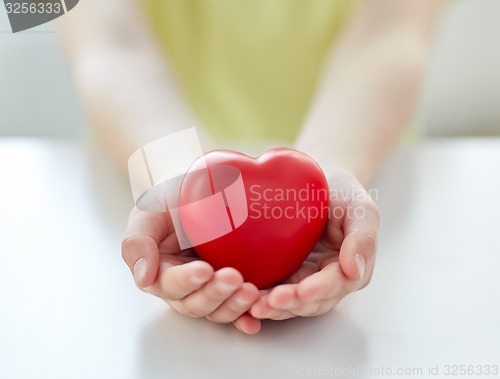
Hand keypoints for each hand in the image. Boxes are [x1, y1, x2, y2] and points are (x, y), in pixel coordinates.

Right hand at [121, 208, 261, 333]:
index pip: (170, 284)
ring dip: (234, 306)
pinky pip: (241, 309)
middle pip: (195, 303)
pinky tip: (256, 318)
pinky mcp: (235, 288)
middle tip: (233, 277)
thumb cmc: (173, 200)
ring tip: (250, 292)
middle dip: (214, 293)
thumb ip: (138, 241)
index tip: (204, 269)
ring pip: (219, 310)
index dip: (186, 280)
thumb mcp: (149, 212)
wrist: (203, 188)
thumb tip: (144, 277)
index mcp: (161, 271)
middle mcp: (186, 287)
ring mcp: (211, 288)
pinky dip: (248, 316)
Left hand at [249, 169, 379, 319]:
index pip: (335, 285)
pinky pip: (268, 289)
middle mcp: (323, 280)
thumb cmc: (342, 194)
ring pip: (287, 302)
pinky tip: (240, 297)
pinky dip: (256, 296)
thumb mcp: (360, 208)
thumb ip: (363, 237)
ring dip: (271, 307)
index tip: (303, 290)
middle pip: (309, 301)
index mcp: (347, 269)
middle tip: (268, 302)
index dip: (319, 290)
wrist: (315, 181)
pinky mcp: (278, 273)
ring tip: (252, 306)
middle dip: (290, 304)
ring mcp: (299, 278)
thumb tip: (355, 270)